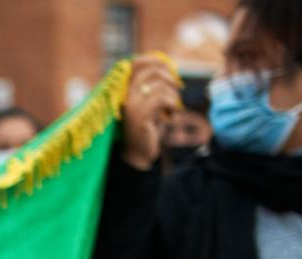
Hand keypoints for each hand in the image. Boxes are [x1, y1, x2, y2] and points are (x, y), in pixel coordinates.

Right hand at [121, 55, 181, 170]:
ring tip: (173, 108)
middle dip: (168, 76)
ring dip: (173, 95)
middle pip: (150, 71)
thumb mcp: (149, 104)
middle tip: (177, 86)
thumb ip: (153, 87)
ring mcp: (132, 105)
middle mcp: (125, 95)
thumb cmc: (146, 128)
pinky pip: (162, 99)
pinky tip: (171, 115)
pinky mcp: (141, 115)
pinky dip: (173, 105)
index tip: (168, 67)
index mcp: (124, 90)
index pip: (135, 63)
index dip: (153, 60)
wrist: (138, 154)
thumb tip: (167, 67)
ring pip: (160, 86)